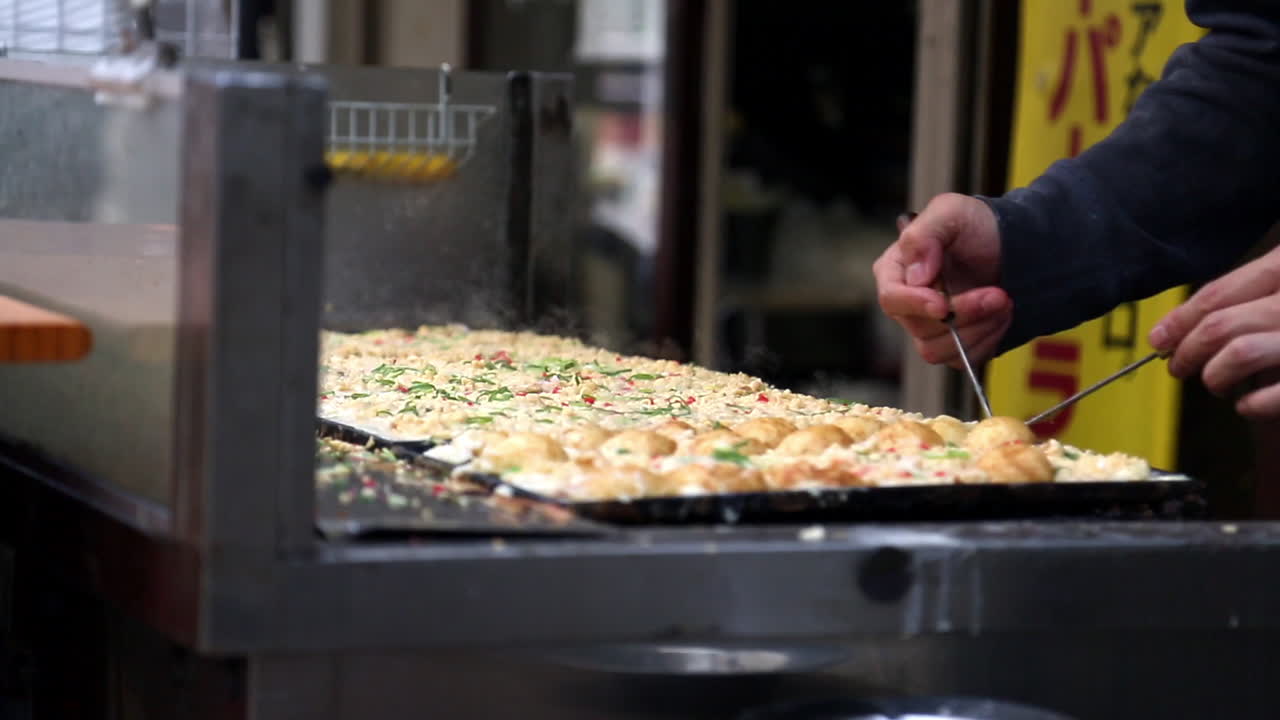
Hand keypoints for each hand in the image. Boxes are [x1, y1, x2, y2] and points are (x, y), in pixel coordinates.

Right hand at [873, 193, 1012, 366]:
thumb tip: (917, 274)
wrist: (1012, 245)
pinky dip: (986, 340)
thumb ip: (925, 234)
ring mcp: (928, 327)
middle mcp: (906, 303)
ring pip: (938, 350)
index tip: (942, 305)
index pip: (892, 298)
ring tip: (1003, 301)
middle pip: (920, 327)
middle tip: (998, 294)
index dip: (915, 305)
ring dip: (978, 328)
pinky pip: (961, 359)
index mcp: (895, 271)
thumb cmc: (977, 226)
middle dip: (964, 313)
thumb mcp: (950, 212)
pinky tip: (999, 316)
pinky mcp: (951, 345)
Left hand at [1151, 244, 1279, 417]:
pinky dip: (1251, 405)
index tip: (1159, 339)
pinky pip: (1271, 395)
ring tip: (1217, 384)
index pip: (1218, 294)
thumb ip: (1249, 300)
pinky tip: (1248, 405)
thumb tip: (1178, 330)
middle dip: (1187, 351)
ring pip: (1238, 354)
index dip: (1179, 320)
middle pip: (1219, 325)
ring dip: (1215, 376)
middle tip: (1178, 366)